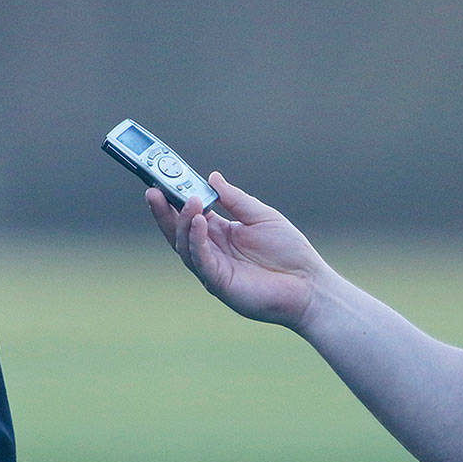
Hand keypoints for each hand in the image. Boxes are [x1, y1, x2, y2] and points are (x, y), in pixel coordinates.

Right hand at [147, 172, 330, 330]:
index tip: (162, 179)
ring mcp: (213, 268)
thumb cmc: (289, 251)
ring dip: (182, 222)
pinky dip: (197, 240)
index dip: (174, 199)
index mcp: (221, 233)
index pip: (190, 215)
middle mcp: (212, 251)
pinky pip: (201, 260)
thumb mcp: (262, 216)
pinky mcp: (220, 283)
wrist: (309, 284)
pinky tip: (199, 221)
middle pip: (179, 230)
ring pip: (185, 245)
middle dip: (164, 211)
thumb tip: (212, 177)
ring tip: (187, 201)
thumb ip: (235, 199)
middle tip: (154, 189)